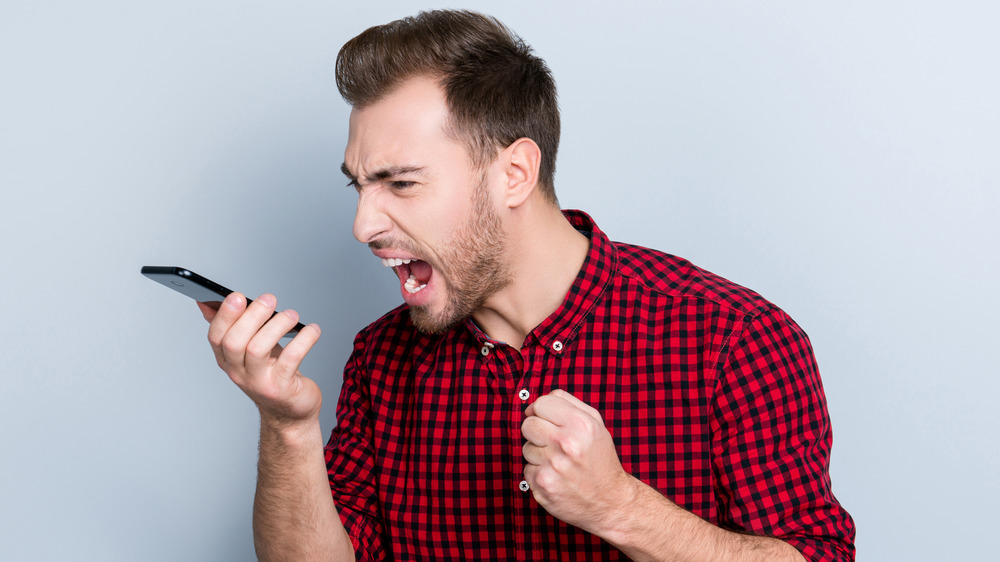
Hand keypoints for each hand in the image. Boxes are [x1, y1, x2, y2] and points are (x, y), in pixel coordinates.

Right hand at [199, 292, 322, 426]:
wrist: (289, 412)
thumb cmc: (271, 373)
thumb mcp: (248, 350)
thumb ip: (232, 327)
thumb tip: (207, 302)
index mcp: (227, 359)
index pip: (215, 336)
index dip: (224, 316)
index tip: (236, 296)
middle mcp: (238, 372)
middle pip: (234, 342)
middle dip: (251, 316)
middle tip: (269, 299)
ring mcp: (259, 382)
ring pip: (258, 349)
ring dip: (277, 325)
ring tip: (292, 315)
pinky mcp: (281, 388)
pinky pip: (290, 359)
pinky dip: (303, 340)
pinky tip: (312, 330)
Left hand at [521, 389, 635, 534]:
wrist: (610, 502)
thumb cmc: (600, 461)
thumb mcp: (596, 425)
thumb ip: (569, 404)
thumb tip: (539, 402)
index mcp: (581, 424)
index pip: (542, 403)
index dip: (540, 410)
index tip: (544, 418)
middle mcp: (566, 443)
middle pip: (528, 424)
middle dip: (536, 431)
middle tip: (551, 442)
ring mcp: (553, 465)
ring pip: (526, 448)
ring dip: (538, 454)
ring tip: (558, 462)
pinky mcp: (543, 484)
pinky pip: (527, 469)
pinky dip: (538, 473)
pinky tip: (555, 477)